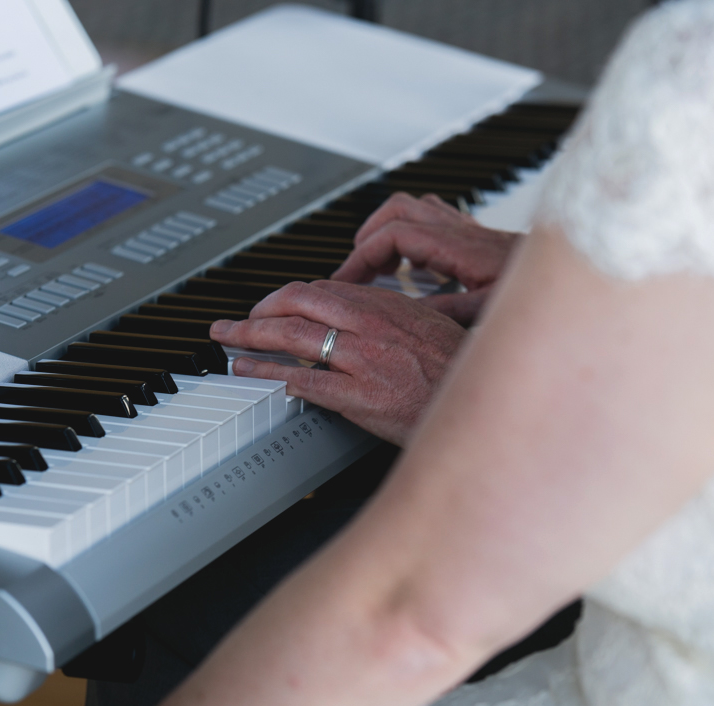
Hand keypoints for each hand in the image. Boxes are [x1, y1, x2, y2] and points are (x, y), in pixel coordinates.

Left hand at [210, 280, 465, 445]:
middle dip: (258, 312)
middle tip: (235, 323)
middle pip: (297, 305)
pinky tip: (251, 374)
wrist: (485, 407)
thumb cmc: (461, 374)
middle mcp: (370, 326)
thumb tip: (365, 317)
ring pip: (291, 338)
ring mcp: (362, 360)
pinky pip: (302, 380)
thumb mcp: (431, 328)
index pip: (322, 290)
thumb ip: (394, 319)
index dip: (288, 298)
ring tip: (229, 343)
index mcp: (387, 305)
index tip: (273, 308)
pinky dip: (269, 374)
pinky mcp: (359, 396)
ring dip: (250, 338)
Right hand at [330, 193, 521, 324]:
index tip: (346, 281)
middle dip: (367, 237)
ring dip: (387, 232)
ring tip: (376, 264)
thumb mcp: (487, 310)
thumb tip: (407, 316)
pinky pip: (431, 222)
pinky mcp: (475, 239)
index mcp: (458, 246)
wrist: (573, 283)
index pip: (392, 235)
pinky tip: (413, 268)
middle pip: (397, 210)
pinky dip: (411, 239)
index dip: (362, 257)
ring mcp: (468, 231)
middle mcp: (461, 231)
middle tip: (355, 269)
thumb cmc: (538, 295)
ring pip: (414, 210)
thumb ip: (446, 312)